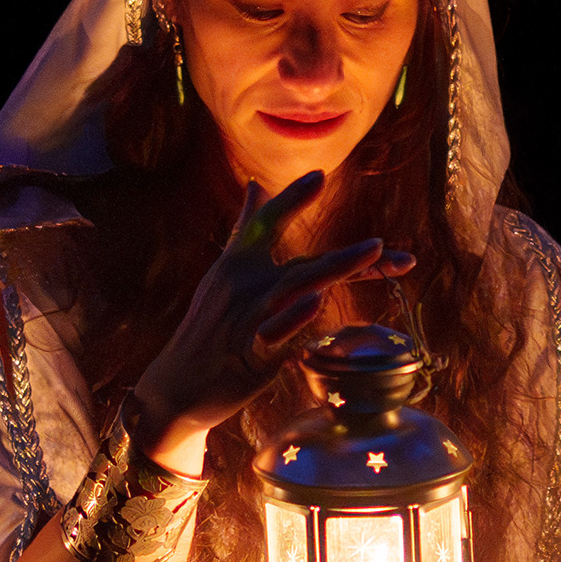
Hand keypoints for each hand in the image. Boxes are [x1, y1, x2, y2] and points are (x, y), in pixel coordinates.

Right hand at [130, 171, 418, 458]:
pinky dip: (293, 318)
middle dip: (346, 258)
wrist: (178, 384)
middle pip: (301, 265)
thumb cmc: (209, 325)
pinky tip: (315, 303)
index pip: (267, 222)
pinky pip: (274, 334)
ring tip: (371, 257)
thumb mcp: (225, 271)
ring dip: (335, 272)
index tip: (319, 176)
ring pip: (294, 291)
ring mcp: (247, 318)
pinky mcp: (250, 354)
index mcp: (237, 262)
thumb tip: (257, 185)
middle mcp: (243, 284)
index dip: (291, 199)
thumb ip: (246, 227)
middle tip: (381, 245)